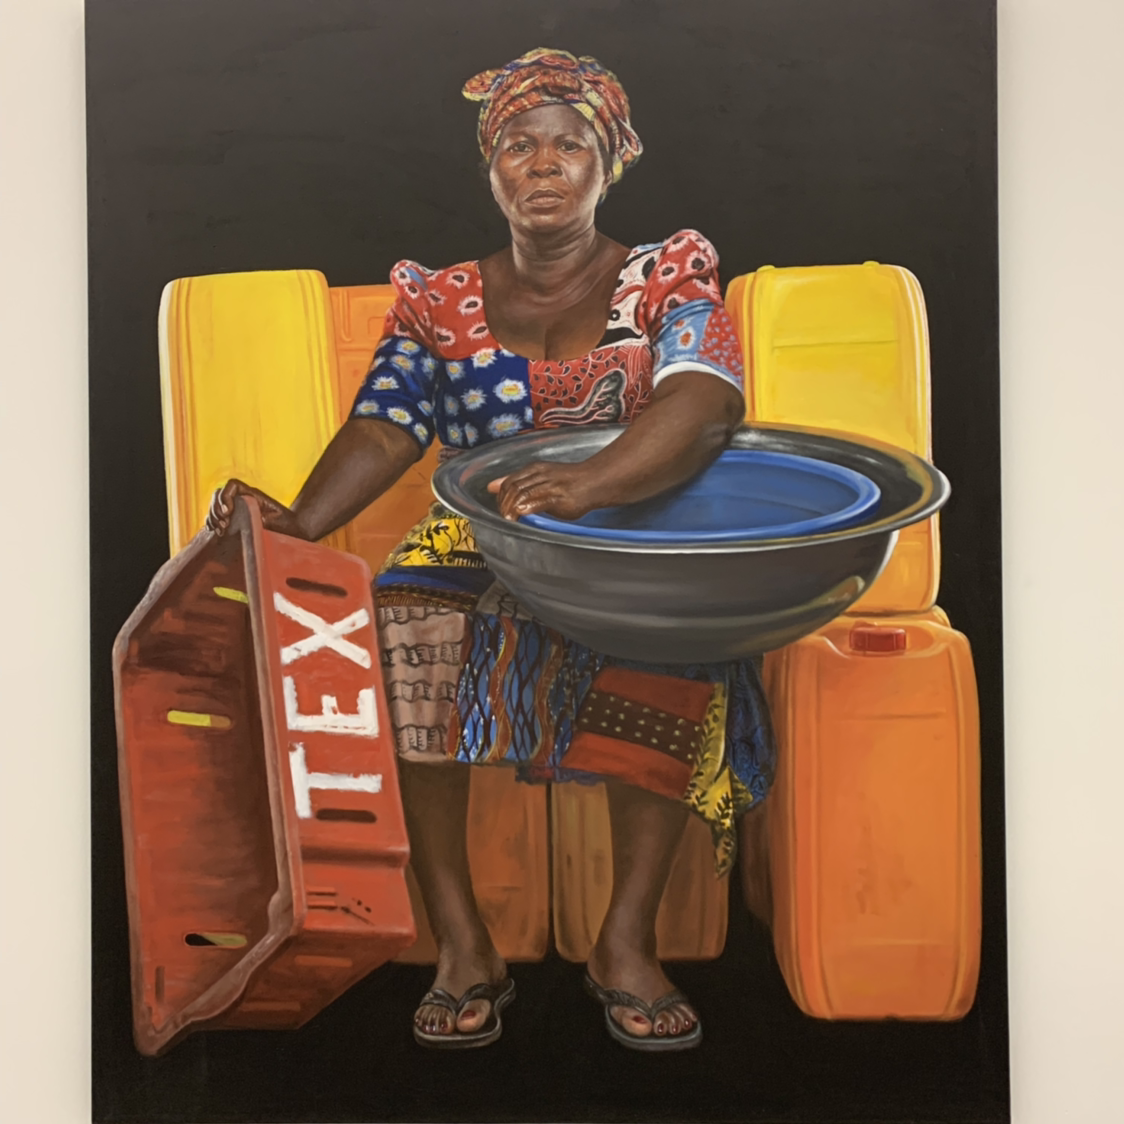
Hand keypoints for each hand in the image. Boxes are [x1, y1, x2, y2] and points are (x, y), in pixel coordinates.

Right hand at [206, 479, 307, 538]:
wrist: (292, 530)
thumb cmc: (287, 525)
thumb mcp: (278, 521)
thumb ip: (266, 519)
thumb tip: (255, 520)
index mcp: (253, 494)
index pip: (232, 485)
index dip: (225, 497)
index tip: (229, 513)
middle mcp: (243, 498)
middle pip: (219, 495)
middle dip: (216, 510)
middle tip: (223, 526)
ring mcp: (237, 507)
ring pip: (216, 505)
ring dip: (213, 517)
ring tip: (219, 531)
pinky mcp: (234, 518)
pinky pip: (217, 516)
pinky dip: (213, 521)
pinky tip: (214, 531)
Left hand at [487, 461, 601, 521]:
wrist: (593, 481)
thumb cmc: (567, 481)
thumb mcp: (538, 477)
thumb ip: (516, 482)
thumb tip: (491, 486)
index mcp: (534, 469)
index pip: (509, 482)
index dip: (501, 497)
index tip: (501, 509)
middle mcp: (540, 474)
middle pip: (514, 488)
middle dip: (505, 504)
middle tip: (504, 517)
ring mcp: (550, 485)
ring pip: (524, 493)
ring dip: (513, 508)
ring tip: (510, 520)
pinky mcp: (560, 496)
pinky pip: (540, 500)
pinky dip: (528, 507)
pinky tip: (522, 514)